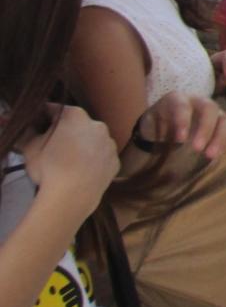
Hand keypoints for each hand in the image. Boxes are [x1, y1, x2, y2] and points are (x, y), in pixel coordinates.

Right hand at [20, 105, 117, 219]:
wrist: (72, 195)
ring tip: (69, 163)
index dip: (45, 117)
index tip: (38, 126)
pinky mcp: (116, 162)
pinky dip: (93, 162)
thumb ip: (29, 133)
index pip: (56, 111)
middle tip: (53, 148)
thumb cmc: (49, 167)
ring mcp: (110, 144)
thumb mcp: (29, 148)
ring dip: (82, 147)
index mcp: (76, 116)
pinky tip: (82, 173)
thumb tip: (29, 129)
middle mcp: (98, 125)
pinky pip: (101, 158)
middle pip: (78, 125)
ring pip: (93, 141)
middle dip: (66, 133)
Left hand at [137, 93, 225, 160]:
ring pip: (223, 118)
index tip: (180, 140)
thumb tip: (163, 142)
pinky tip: (218, 154)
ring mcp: (213, 111)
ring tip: (210, 156)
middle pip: (209, 108)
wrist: (166, 123)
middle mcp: (198, 101)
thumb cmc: (157, 123)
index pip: (182, 105)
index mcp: (178, 99)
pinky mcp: (221, 122)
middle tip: (197, 149)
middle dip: (205, 128)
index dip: (183, 121)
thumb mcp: (150, 123)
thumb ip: (154, 128)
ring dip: (219, 137)